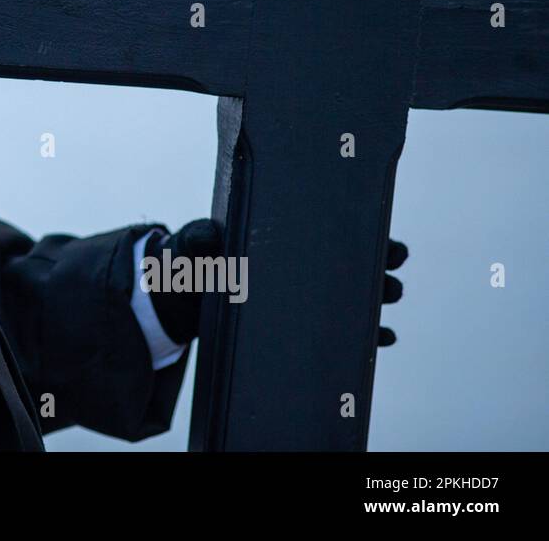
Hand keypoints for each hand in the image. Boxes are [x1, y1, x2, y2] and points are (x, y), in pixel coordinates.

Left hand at [144, 220, 407, 346]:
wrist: (178, 299)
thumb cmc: (190, 263)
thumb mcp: (190, 247)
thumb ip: (197, 239)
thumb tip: (209, 237)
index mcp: (281, 239)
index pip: (330, 234)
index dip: (365, 237)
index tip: (392, 248)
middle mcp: (298, 267)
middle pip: (350, 266)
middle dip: (379, 271)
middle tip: (391, 281)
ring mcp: (299, 297)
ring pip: (351, 298)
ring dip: (376, 301)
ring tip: (387, 302)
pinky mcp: (294, 326)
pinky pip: (336, 331)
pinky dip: (363, 334)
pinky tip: (383, 337)